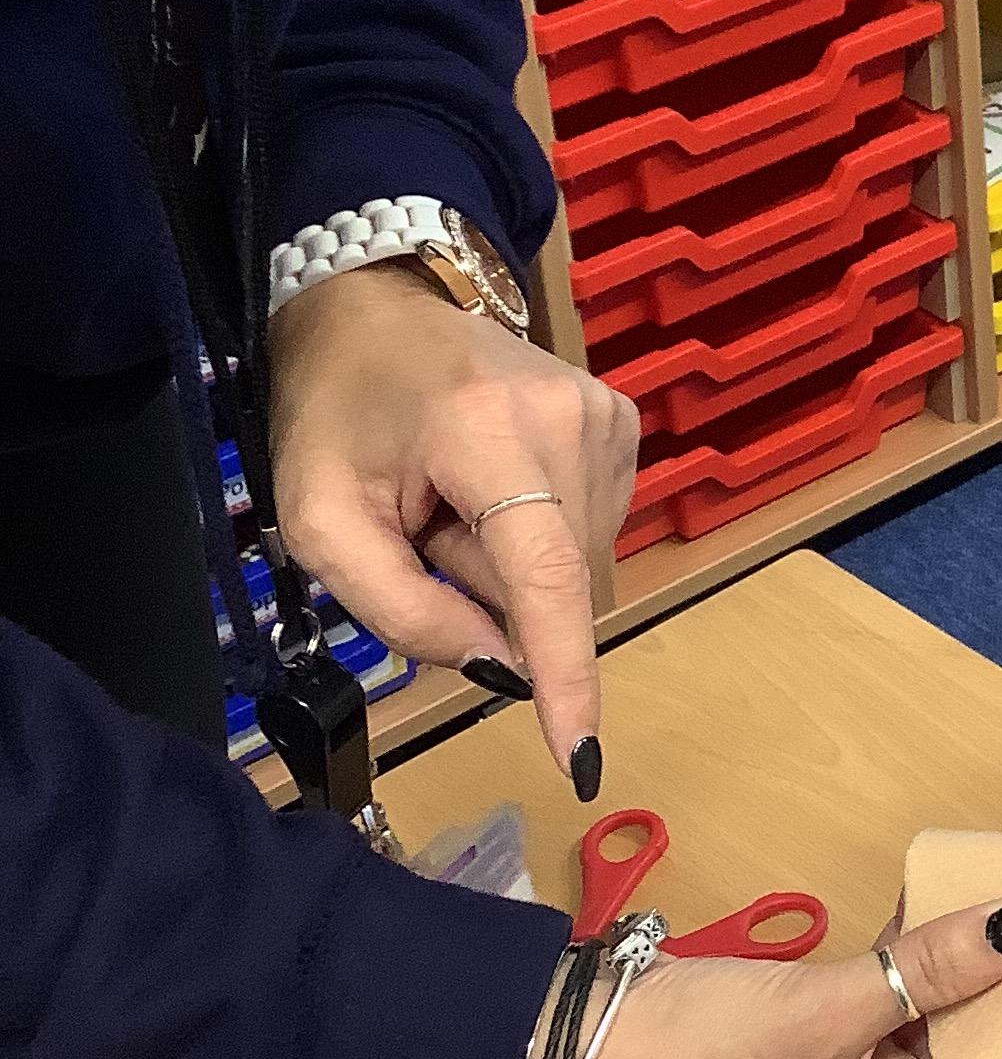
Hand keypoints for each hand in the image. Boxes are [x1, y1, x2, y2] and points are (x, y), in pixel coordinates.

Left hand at [269, 266, 639, 778]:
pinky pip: (588, 533)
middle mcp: (572, 420)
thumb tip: (499, 670)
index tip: (579, 754)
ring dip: (511, 568)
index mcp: (488, 432)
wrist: (377, 304)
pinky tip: (489, 492)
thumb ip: (399, 608)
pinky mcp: (622, 422)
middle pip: (555, 583)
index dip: (562, 672)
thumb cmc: (336, 409)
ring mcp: (607, 416)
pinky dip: (536, 539)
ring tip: (452, 505)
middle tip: (422, 533)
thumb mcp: (322, 518)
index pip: (544, 575)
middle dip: (489, 594)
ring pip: (576, 565)